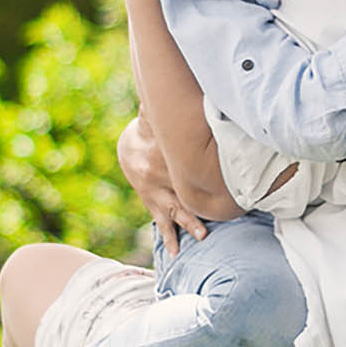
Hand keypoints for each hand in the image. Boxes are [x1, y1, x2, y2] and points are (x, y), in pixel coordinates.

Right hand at [118, 112, 205, 250]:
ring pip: (172, 212)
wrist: (129, 148)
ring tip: (197, 239)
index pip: (183, 171)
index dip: (198, 180)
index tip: (216, 190)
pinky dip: (168, 238)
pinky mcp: (153, 203)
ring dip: (185, 226)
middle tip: (205, 229)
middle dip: (192, 212)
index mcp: (163, 160)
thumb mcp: (160, 122)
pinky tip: (175, 253)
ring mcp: (155, 194)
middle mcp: (159, 179)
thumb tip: (185, 93)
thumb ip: (174, 116)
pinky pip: (162, 222)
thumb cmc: (154, 132)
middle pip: (179, 196)